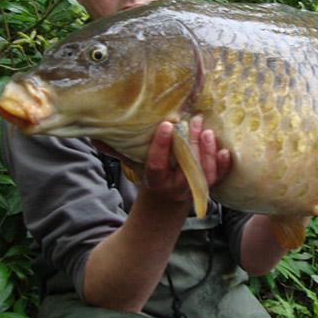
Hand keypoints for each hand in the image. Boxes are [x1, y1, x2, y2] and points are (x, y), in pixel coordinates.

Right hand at [92, 116, 231, 202]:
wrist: (168, 198)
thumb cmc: (149, 172)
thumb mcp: (133, 163)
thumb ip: (117, 149)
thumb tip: (92, 135)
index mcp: (155, 180)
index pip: (157, 164)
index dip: (162, 146)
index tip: (167, 124)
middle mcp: (175, 186)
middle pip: (185, 167)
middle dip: (191, 143)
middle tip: (195, 119)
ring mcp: (193, 187)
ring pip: (204, 173)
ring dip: (208, 152)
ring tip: (208, 130)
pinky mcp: (209, 186)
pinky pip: (219, 178)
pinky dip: (223, 165)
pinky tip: (226, 150)